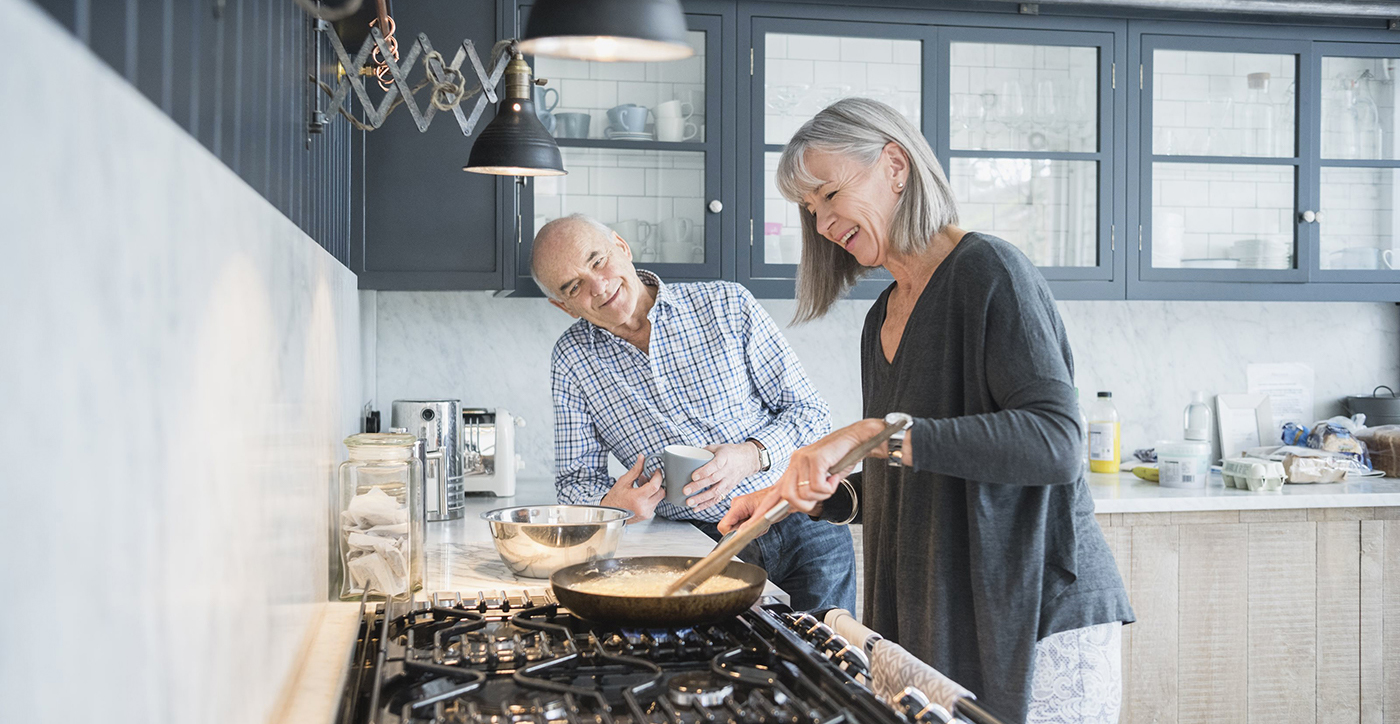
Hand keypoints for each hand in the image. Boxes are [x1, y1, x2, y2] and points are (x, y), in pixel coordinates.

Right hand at [600, 453, 663, 522]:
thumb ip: (635, 470)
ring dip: (654, 490)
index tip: (657, 471)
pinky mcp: (647, 516)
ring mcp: (646, 513)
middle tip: (648, 477)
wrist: (610, 514)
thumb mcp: (623, 482)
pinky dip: (651, 497)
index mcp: (637, 498)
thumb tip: (642, 459)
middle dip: (657, 483)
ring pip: (659, 498)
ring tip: (642, 485)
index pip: (655, 485)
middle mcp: (643, 508)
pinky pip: (655, 504)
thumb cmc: (614, 499)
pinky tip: (642, 493)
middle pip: (661, 492)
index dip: (658, 476)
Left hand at [683, 442, 762, 511]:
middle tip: (686, 491)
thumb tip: (689, 456)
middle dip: (698, 486)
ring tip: (689, 502)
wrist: (748, 460)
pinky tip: (697, 508)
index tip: (693, 476)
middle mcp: (727, 471)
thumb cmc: (730, 452)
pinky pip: (718, 498)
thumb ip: (705, 451)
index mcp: (725, 458)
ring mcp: (729, 481)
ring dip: (701, 498)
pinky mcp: (728, 489)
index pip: (715, 465)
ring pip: (715, 492)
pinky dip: (707, 505)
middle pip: (713, 480)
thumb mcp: (719, 447)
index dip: (704, 471)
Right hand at [717, 486, 780, 534]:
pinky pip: (742, 525)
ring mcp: (739, 508)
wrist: (782, 496)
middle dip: (743, 532)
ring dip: (749, 530)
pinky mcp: (743, 511)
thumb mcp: (763, 516)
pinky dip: (751, 527)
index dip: (731, 535)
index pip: (723, 525)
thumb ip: (749, 525)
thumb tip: (738, 535)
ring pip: (737, 528)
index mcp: (739, 505)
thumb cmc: (776, 502)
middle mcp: (736, 505)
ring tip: (760, 524)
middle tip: (757, 528)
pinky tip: (759, 522)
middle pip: (730, 528)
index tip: (742, 537)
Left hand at [769, 419, 885, 515]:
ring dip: (821, 495)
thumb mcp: (821, 478)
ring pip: (803, 494)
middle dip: (805, 505)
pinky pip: (817, 487)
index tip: (752, 525)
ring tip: (831, 483)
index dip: (764, 510)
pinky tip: (835, 477)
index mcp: (794, 466)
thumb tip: (794, 507)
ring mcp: (803, 458)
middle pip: (786, 497)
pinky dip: (830, 488)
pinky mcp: (815, 458)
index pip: (774, 492)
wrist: (860, 438)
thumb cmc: (842, 458)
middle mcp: (795, 461)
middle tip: (822, 495)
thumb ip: (807, 490)